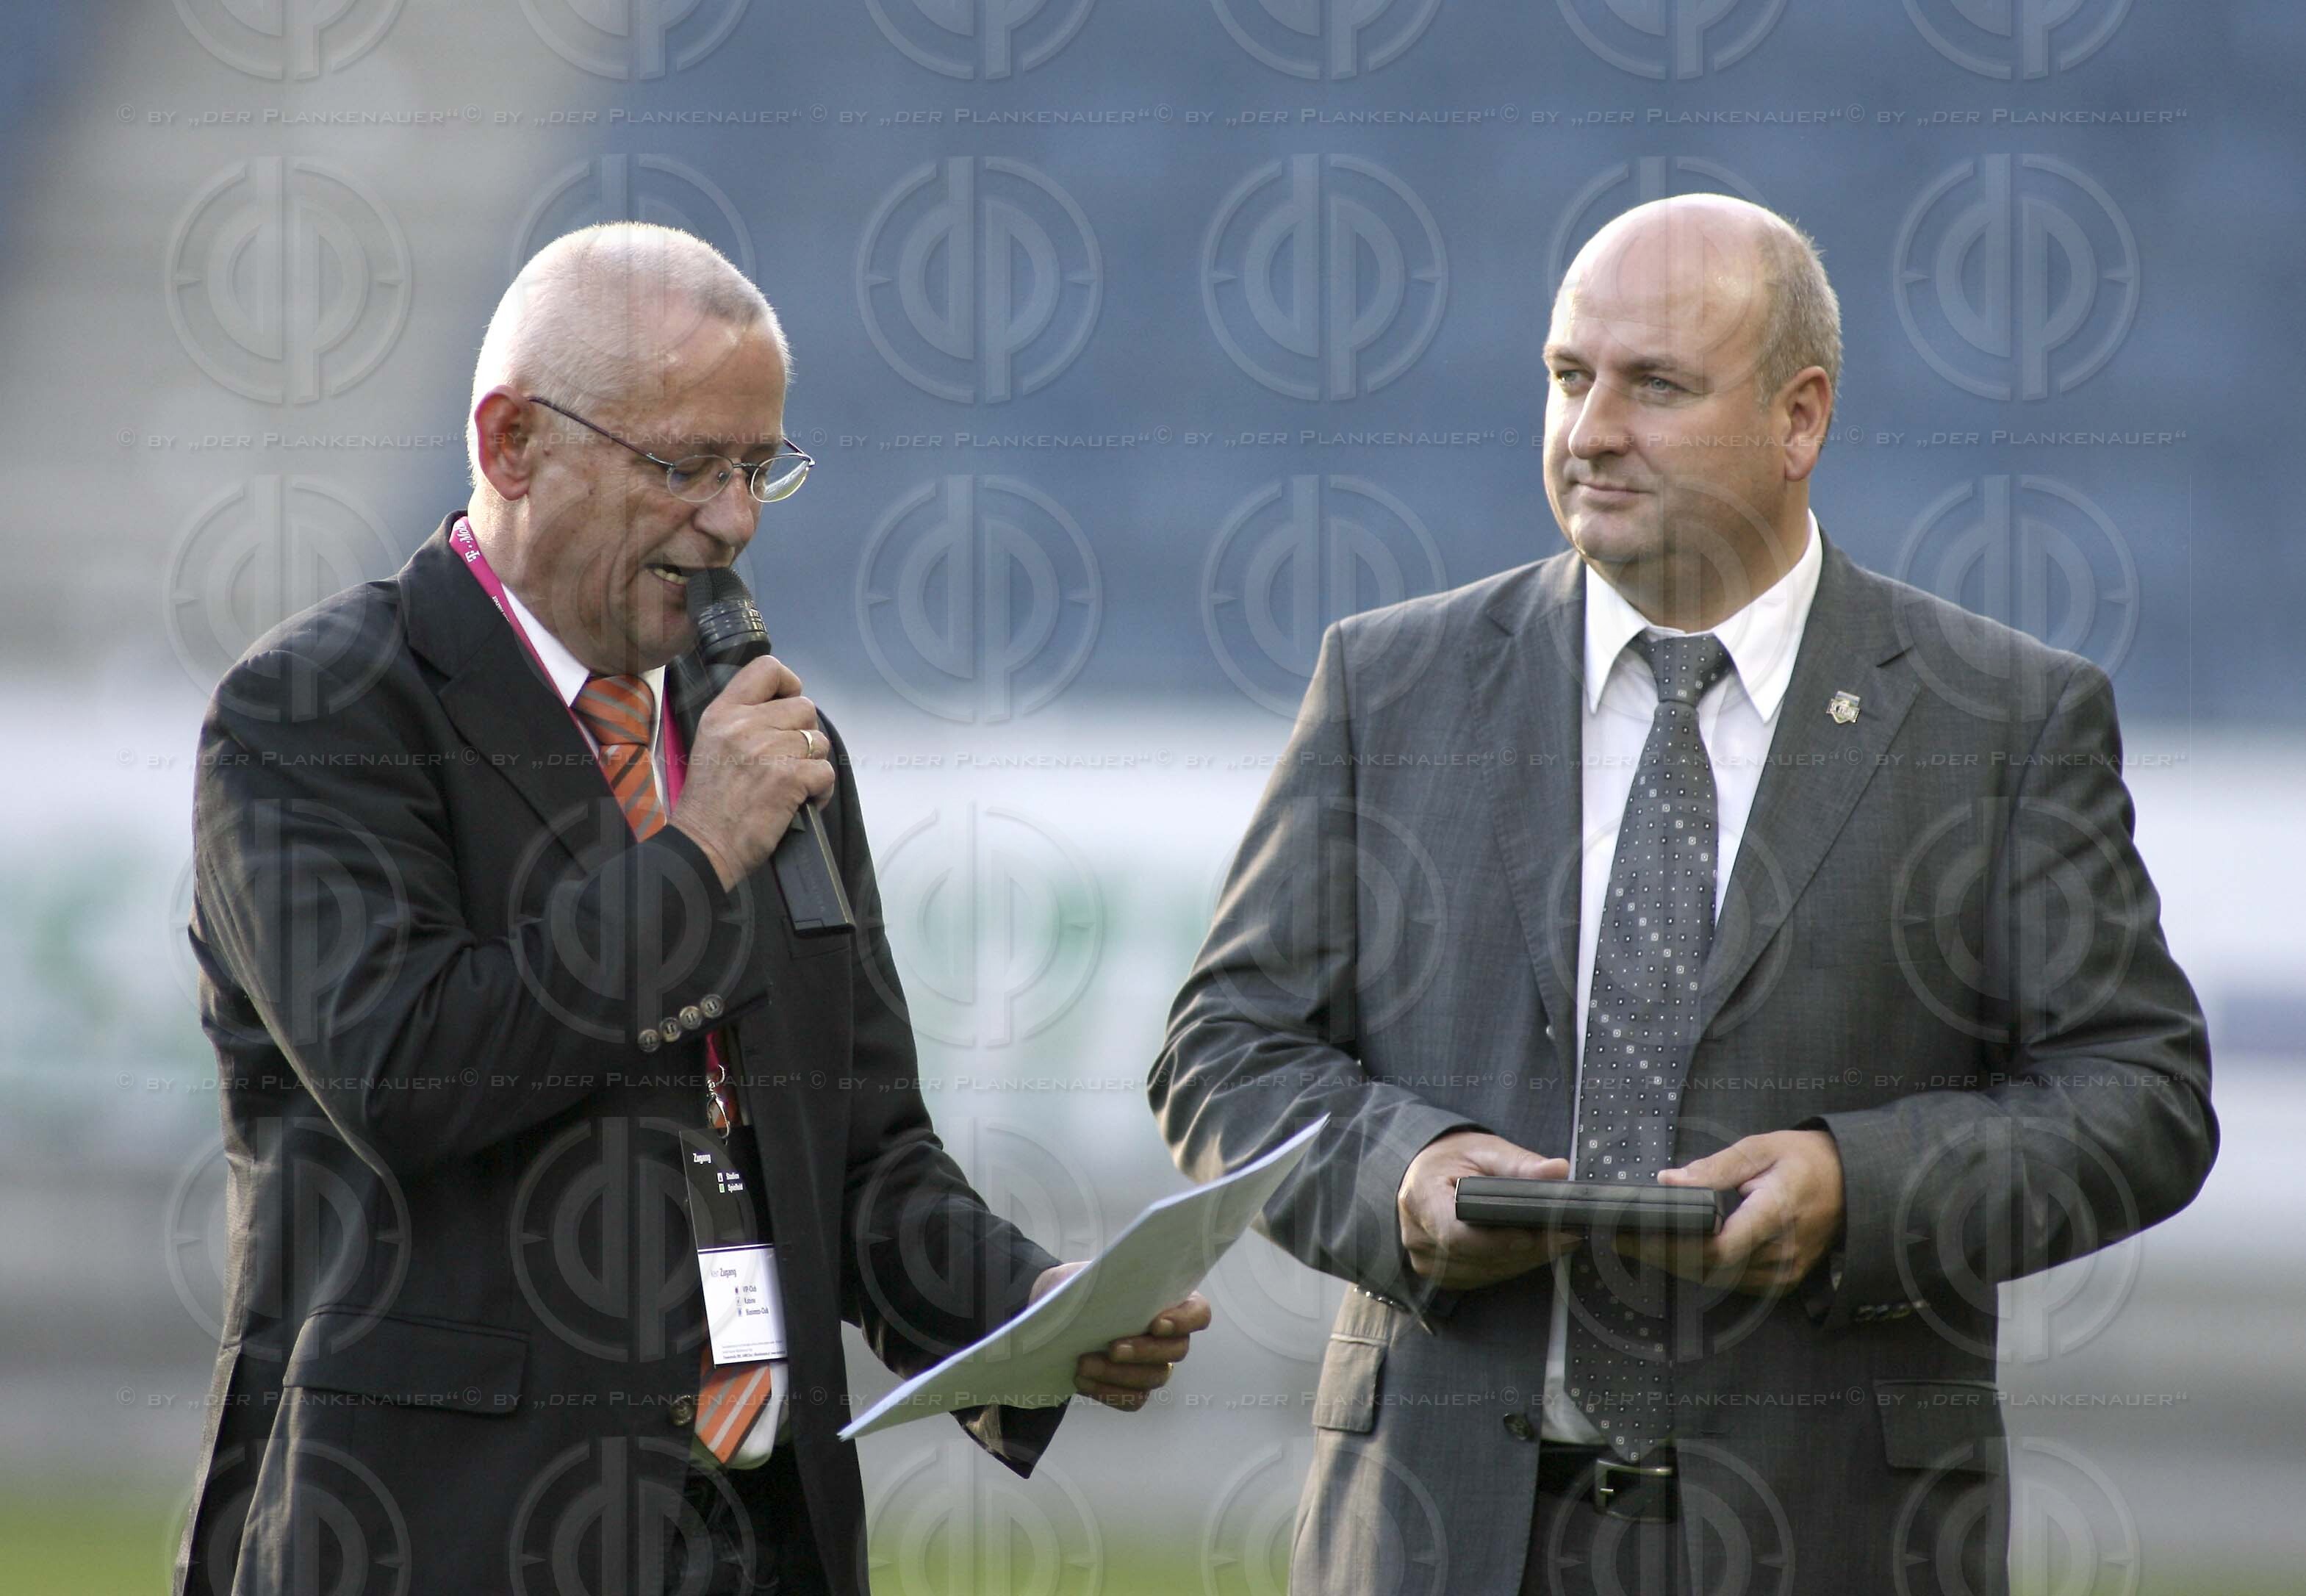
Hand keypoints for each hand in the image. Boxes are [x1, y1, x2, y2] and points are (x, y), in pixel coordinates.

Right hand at [670, 656, 834, 888]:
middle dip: (804, 734)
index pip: (767, 668)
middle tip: (789, 760)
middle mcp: (744, 724)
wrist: (704, 845)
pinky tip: (803, 802)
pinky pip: (826, 771)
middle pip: (805, 707)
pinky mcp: (788, 778)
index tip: (788, 706)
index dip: (789, 684)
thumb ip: (743, 721)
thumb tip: (784, 710)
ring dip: (813, 764)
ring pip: (818, 740)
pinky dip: (821, 790)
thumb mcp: (711, 744)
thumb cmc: (709, 802)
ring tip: (793, 784)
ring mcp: (767, 750)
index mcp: (723, 712)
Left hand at [1029, 1263, 1210, 1411]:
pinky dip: (1107, 1392)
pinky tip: (1082, 1380)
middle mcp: (1172, 1337)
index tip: (1156, 1324)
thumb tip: (1104, 1289)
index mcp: (1173, 1302)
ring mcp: (1157, 1365)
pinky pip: (1133, 1399)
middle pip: (1176, 1350)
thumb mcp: (1093, 1276)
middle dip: (1143, 1351)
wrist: (1064, 1315)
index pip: (1198, 1313)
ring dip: (1118, 1374)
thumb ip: (1107, 1280)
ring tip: (1084, 1364)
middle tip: (1112, 1349)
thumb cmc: (1086, 1289)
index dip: (1184, 1321)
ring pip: (1153, 1377)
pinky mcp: (1137, 1388)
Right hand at [1397, 1131, 1581, 1289]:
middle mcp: (1417, 1235)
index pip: (1455, 1234)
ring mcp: (1425, 1259)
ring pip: (1483, 1271)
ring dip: (1523, 1261)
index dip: (1496, 1241)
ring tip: (1558, 1241)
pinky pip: (1480, 1277)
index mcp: (1421, 1197)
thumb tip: (1558, 1171)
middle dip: (1525, 1250)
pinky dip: (1510, 1266)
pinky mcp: (1439, 1273)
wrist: (1428, 1172)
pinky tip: (1534, 1251)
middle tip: (1566, 1236)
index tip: (1532, 1235)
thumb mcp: (1486, 1151)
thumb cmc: (1454, 1159)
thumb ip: (1520, 1163)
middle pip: (1476, 1257)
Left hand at [1612, 1129, 1844, 1296]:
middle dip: (1659, 1254)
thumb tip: (1669, 1181)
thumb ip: (1714, 1167)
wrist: (1853, 1182)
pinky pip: (1732, 1281)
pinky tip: (1672, 1253)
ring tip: (1635, 1244)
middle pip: (1709, 1267)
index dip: (1673, 1245)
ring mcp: (1783, 1272)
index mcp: (1775, 1213)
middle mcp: (1780, 1252)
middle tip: (1618, 1238)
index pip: (1719, 1247)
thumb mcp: (1761, 1148)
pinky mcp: (1782, 1280)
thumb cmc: (1806, 1160)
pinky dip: (1699, 1268)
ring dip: (1674, 1264)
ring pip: (1717, 1279)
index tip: (1636, 1232)